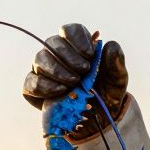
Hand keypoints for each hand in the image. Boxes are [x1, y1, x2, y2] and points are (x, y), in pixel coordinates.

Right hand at [22, 23, 128, 140]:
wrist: (97, 119)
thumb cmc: (106, 94)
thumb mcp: (117, 79)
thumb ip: (116, 61)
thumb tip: (109, 45)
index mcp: (77, 46)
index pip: (70, 30)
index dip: (78, 39)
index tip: (90, 55)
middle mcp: (57, 54)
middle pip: (53, 42)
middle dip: (69, 57)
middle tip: (83, 72)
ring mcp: (44, 69)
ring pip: (40, 59)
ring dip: (57, 70)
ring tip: (74, 82)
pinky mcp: (34, 87)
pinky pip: (32, 81)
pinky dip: (45, 85)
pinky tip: (60, 91)